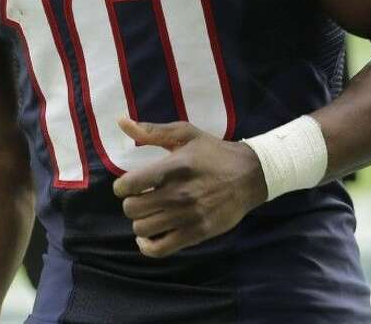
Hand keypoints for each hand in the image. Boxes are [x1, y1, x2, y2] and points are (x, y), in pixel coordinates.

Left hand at [112, 117, 267, 257]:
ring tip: (149, 213)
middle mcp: (180, 193)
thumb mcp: (186, 133)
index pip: (130, 184)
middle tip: (141, 198)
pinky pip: (159, 249)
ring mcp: (189, 216)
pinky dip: (147, 246)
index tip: (128, 185)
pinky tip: (149, 236)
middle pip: (132, 209)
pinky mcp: (197, 233)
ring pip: (142, 229)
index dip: (122, 187)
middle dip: (131, 203)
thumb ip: (153, 131)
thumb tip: (121, 122)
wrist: (249, 175)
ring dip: (140, 221)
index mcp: (175, 167)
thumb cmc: (214, 152)